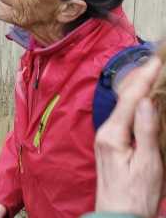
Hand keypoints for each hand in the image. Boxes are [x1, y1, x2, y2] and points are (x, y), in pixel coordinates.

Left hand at [93, 55, 163, 217]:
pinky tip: (143, 100)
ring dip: (138, 89)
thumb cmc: (135, 195)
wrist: (118, 217)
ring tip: (151, 72)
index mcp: (113, 134)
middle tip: (156, 61)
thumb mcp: (147, 164)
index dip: (144, 78)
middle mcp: (106, 132)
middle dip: (141, 79)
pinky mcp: (112, 145)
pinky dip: (135, 103)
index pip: (130, 98)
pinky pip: (124, 117)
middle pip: (124, 99)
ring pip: (124, 106)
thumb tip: (146, 100)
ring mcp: (107, 138)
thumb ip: (146, 130)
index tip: (157, 61)